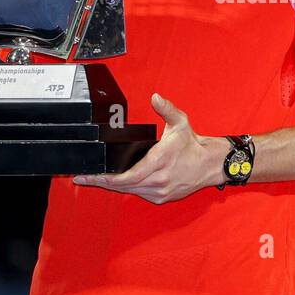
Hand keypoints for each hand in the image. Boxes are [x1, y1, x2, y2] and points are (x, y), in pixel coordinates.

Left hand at [72, 94, 224, 203]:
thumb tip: (155, 97)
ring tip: (97, 180)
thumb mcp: (180, 122)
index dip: (106, 178)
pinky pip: (140, 194)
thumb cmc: (193, 144)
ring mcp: (161, 191)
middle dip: (102, 182)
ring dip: (114, 186)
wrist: (210, 164)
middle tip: (84, 178)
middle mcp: (159, 180)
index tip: (89, 175)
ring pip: (130, 191)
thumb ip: (166, 109)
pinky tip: (118, 183)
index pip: (127, 176)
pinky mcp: (162, 197)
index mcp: (159, 161)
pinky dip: (128, 189)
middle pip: (123, 186)